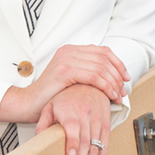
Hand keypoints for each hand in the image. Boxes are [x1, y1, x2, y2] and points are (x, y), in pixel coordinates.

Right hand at [0, 44, 128, 123]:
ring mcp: (66, 59)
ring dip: (114, 83)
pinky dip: (106, 86)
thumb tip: (112, 76)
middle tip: (123, 90)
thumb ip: (86, 72)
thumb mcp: (71, 79)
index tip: (125, 78)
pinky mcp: (65, 71)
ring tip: (118, 96)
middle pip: (104, 58)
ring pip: (101, 67)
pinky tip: (110, 96)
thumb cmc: (51, 95)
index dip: (118, 63)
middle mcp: (69, 50)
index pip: (102, 51)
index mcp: (71, 50)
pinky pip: (94, 76)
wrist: (29, 103)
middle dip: (118, 75)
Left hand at [36, 84, 110, 154]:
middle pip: (86, 143)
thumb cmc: (68, 96)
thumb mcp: (50, 105)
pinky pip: (105, 149)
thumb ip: (43, 122)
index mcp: (70, 109)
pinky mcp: (106, 127)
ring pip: (97, 149)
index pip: (73, 127)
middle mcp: (86, 115)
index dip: (73, 142)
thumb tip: (37, 140)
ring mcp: (98, 121)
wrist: (90, 82)